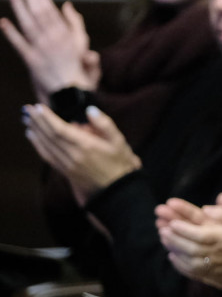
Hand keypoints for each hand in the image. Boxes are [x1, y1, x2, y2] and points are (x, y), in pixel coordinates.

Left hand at [1, 0, 98, 101]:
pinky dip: (10, 33)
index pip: (51, 10)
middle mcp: (53, 39)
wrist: (72, 91)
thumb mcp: (83, 43)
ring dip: (20, 9)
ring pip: (28, 25)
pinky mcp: (31, 60)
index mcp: (66, 35)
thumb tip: (67, 5)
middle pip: (39, 14)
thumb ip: (76, 23)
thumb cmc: (79, 67)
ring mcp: (41, 49)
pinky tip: (3, 22)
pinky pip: (19, 44)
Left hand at [23, 103, 140, 204]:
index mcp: (86, 146)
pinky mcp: (65, 171)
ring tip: (27, 118)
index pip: (60, 130)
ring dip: (35, 131)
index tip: (39, 107)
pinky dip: (37, 144)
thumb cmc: (120, 163)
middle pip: (49, 136)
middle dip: (37, 121)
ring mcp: (67, 165)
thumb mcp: (119, 141)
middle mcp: (73, 156)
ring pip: (46, 146)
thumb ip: (105, 124)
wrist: (117, 189)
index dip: (47, 118)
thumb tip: (90, 110)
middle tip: (28, 109)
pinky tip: (32, 136)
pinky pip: (47, 156)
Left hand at [157, 193, 221, 289]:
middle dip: (174, 238)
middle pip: (189, 247)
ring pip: (187, 259)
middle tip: (162, 229)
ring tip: (163, 239)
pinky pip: (190, 271)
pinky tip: (172, 256)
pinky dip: (179, 264)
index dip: (184, 229)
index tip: (172, 222)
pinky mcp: (208, 276)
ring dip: (174, 249)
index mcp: (221, 238)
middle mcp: (213, 254)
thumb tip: (206, 208)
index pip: (199, 234)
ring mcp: (210, 267)